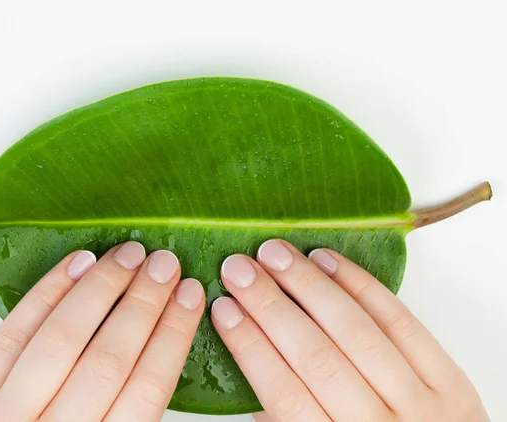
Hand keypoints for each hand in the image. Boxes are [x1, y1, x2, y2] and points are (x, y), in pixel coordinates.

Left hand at [0, 242, 204, 421]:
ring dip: (101, 288)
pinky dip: (46, 293)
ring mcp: (0, 417)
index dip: (173, 335)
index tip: (191, 295)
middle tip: (167, 264)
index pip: (148, 388)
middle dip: (144, 303)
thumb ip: (131, 417)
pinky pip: (11, 334)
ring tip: (130, 255)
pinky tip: (77, 263)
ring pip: (62, 339)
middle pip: (109, 358)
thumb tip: (164, 348)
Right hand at [212, 240, 487, 421]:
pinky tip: (328, 260)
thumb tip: (252, 365)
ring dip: (310, 285)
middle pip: (317, 356)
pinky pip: (402, 322)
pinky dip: (362, 286)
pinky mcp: (452, 381)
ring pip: (357, 332)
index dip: (250, 346)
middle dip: (270, 306)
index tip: (223, 309)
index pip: (285, 394)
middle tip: (238, 269)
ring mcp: (424, 405)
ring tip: (275, 254)